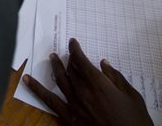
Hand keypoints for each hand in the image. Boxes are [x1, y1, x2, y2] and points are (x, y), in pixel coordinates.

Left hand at [23, 39, 151, 125]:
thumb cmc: (134, 120)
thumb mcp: (132, 96)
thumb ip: (116, 78)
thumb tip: (104, 64)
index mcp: (99, 84)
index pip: (82, 61)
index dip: (76, 50)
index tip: (73, 43)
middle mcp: (83, 92)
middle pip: (72, 70)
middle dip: (68, 60)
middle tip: (65, 52)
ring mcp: (75, 105)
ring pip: (61, 81)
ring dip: (56, 68)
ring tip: (51, 58)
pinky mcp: (69, 118)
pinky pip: (50, 101)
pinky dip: (37, 89)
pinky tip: (27, 80)